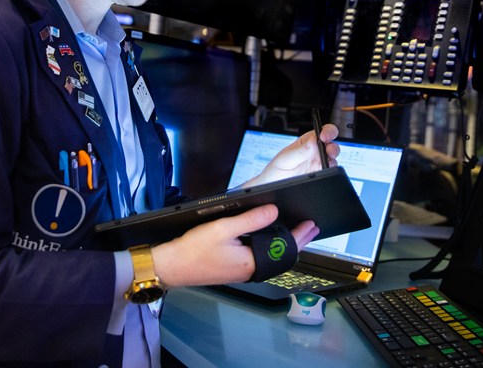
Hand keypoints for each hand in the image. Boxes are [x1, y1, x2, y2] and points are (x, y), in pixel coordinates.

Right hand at [151, 204, 318, 287]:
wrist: (171, 265)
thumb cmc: (193, 249)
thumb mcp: (223, 228)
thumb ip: (250, 220)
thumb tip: (273, 211)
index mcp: (251, 263)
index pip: (284, 249)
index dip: (300, 235)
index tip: (311, 224)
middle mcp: (250, 271)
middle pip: (280, 255)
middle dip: (296, 241)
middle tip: (310, 228)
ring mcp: (242, 271)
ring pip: (270, 256)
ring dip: (283, 244)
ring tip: (295, 231)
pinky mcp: (234, 268)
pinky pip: (258, 257)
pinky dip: (268, 246)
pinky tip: (268, 237)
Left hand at [241, 123, 340, 187]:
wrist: (272, 187)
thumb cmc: (276, 170)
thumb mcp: (284, 159)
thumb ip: (299, 151)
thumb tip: (313, 141)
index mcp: (305, 142)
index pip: (321, 131)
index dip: (326, 131)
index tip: (323, 136)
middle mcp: (314, 151)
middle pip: (331, 143)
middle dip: (333, 145)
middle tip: (329, 150)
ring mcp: (318, 163)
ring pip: (333, 157)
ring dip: (333, 158)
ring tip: (327, 162)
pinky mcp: (320, 175)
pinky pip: (330, 170)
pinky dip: (331, 170)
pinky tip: (325, 170)